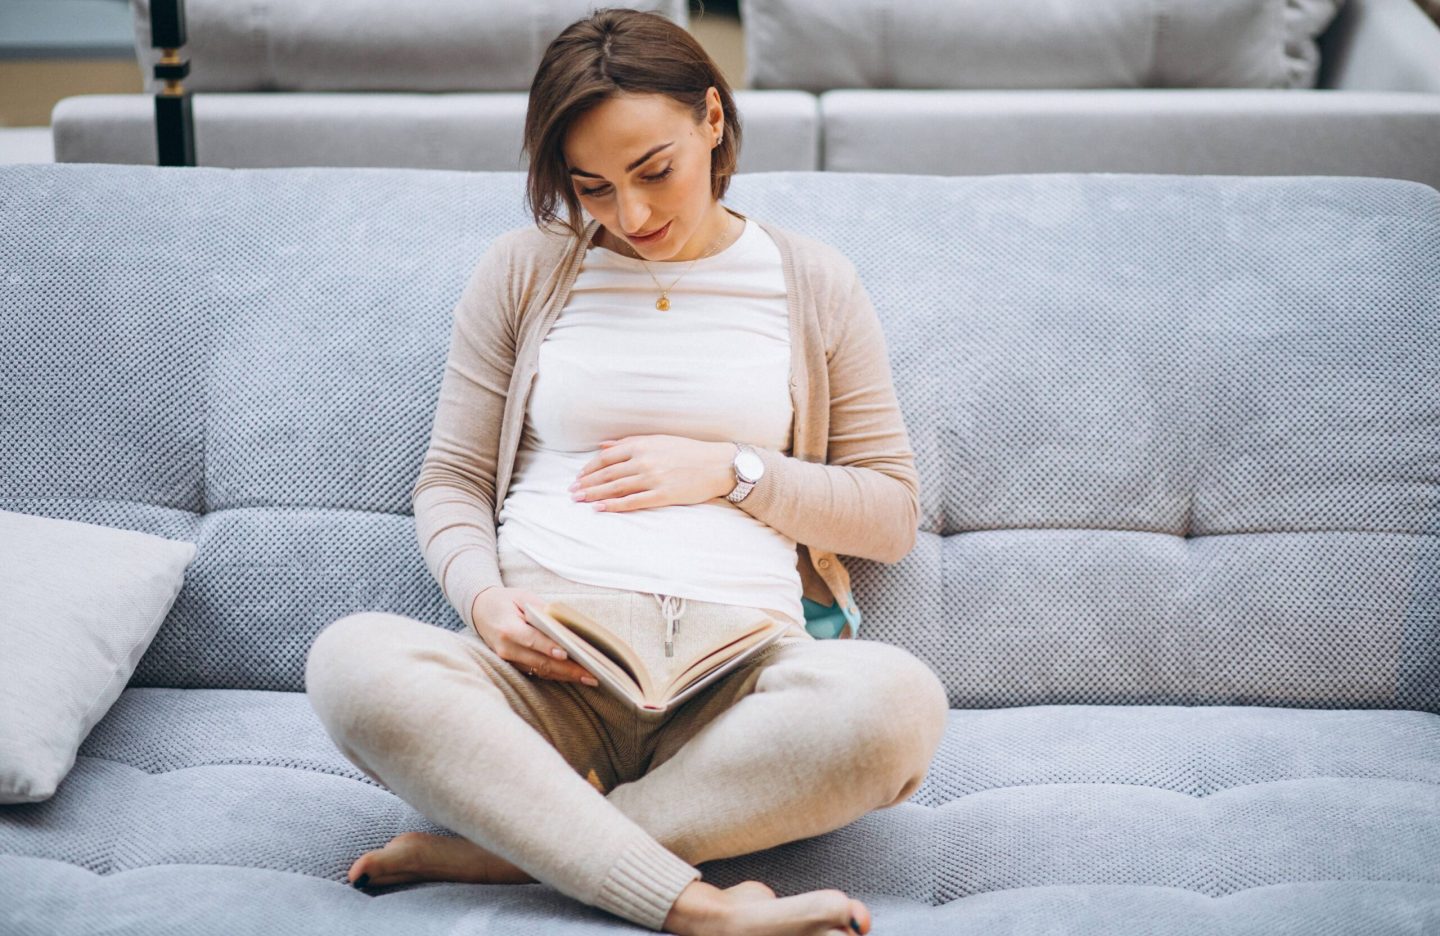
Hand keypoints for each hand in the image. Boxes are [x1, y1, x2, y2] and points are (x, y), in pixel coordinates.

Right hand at [471, 587, 599, 685]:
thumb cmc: (505, 601)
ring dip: (565, 676)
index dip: (549, 647)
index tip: (566, 653)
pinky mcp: (513, 666)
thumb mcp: (523, 597)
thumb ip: (543, 611)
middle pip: (540, 661)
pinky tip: (574, 676)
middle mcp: (506, 648)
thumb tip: (566, 625)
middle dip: (567, 669)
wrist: (480, 610)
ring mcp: (508, 660)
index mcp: (508, 628)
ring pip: (540, 671)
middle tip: (591, 674)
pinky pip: (537, 672)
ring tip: (589, 678)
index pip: (531, 640)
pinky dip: (556, 674)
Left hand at [569, 435, 735, 512]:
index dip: (589, 468)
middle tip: (571, 492)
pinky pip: (632, 502)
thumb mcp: (658, 440)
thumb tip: (603, 445)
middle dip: (586, 484)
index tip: (578, 477)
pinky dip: (614, 506)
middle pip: (607, 474)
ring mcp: (653, 478)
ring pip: (616, 488)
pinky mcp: (662, 495)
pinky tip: (600, 509)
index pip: (606, 457)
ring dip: (594, 495)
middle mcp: (644, 460)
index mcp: (642, 445)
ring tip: (579, 501)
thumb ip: (629, 443)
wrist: (718, 465)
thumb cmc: (688, 451)